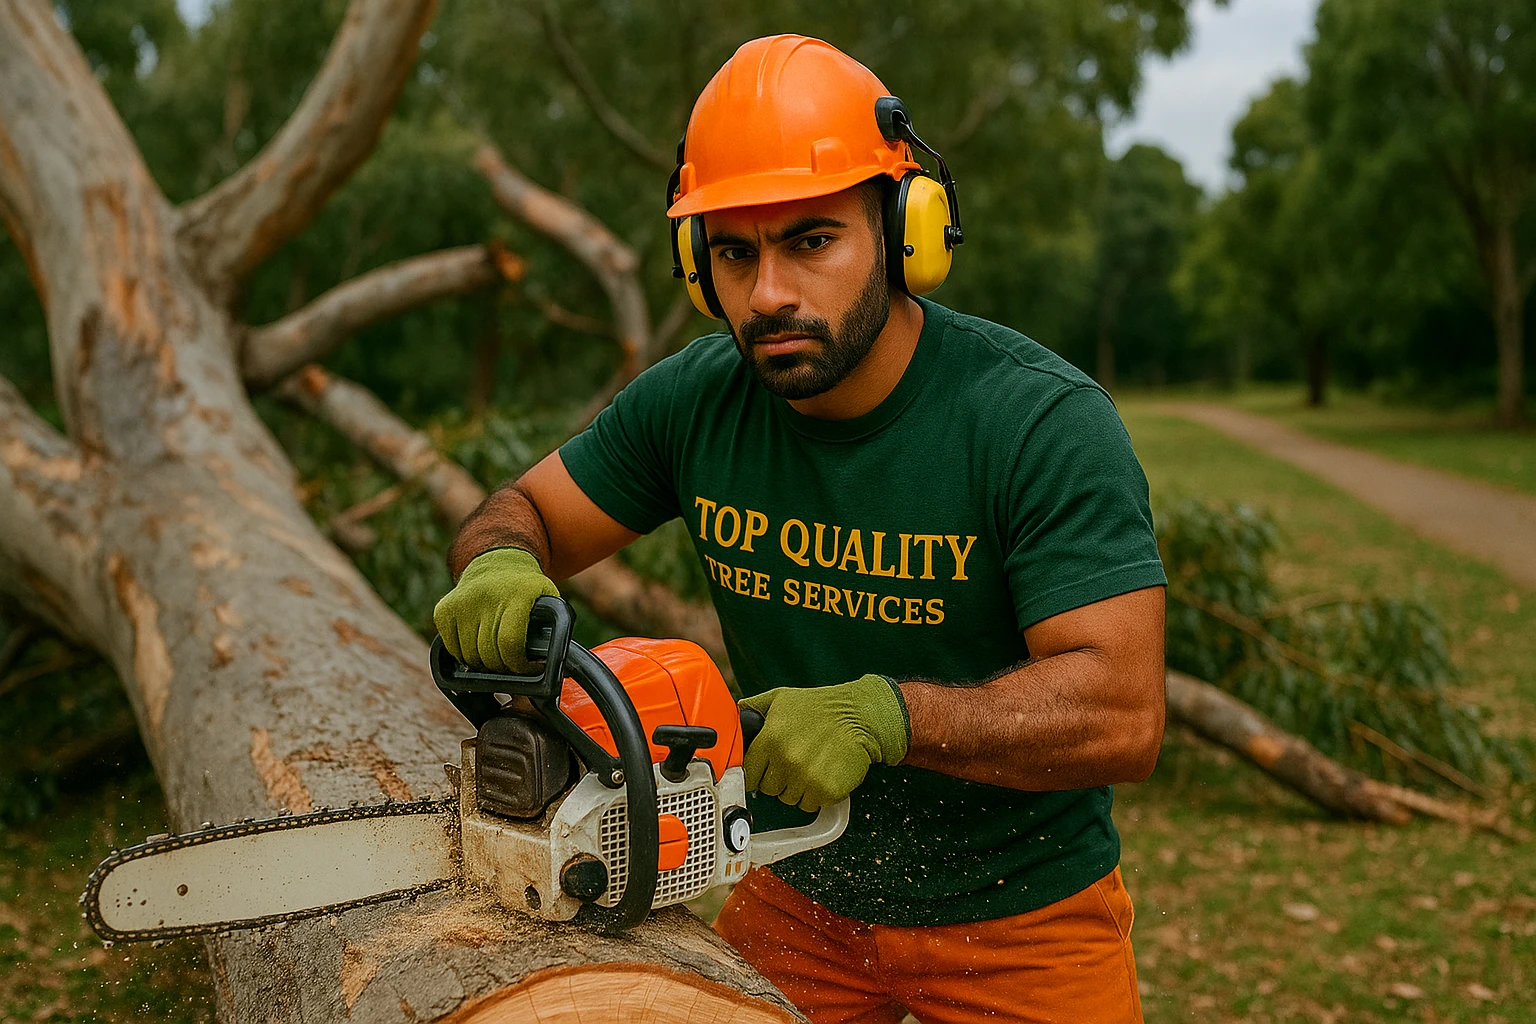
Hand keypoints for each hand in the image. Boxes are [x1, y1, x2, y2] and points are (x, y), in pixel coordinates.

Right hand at [432, 548, 558, 670]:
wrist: (497, 562)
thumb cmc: (526, 590)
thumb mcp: (549, 599)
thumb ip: (554, 627)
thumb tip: (555, 664)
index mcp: (518, 595)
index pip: (510, 643)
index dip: (517, 664)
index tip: (523, 668)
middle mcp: (488, 596)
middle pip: (488, 653)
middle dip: (501, 667)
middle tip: (509, 664)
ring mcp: (462, 602)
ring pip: (469, 656)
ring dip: (482, 664)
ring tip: (494, 655)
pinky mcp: (444, 609)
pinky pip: (451, 648)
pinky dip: (463, 655)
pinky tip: (476, 645)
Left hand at [739, 675, 909, 811]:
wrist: (860, 716)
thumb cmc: (822, 706)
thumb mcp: (782, 698)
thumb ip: (754, 707)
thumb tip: (736, 712)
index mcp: (770, 740)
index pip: (749, 774)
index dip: (757, 772)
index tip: (765, 769)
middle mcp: (786, 761)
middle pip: (768, 790)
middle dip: (778, 780)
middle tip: (793, 763)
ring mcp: (807, 778)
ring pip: (789, 799)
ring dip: (797, 788)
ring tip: (810, 766)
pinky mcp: (826, 791)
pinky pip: (811, 804)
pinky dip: (817, 794)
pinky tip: (823, 774)